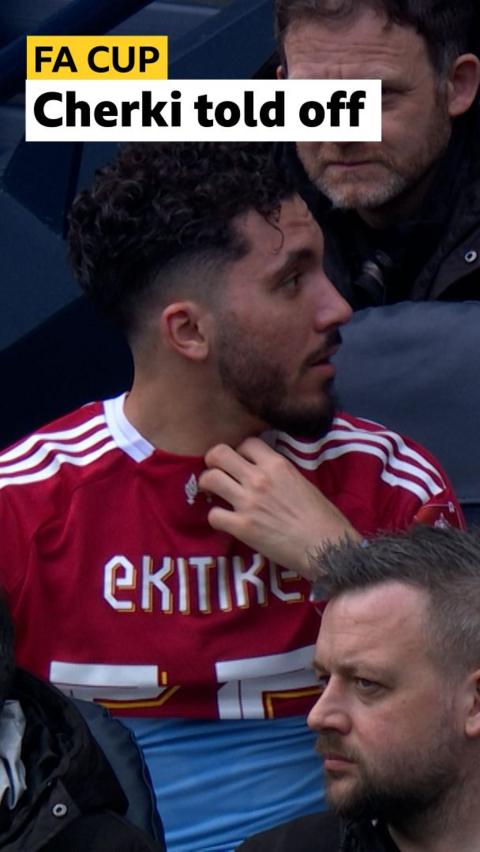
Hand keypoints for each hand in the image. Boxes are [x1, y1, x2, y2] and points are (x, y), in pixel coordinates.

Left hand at [199, 437, 359, 579]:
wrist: (326, 547)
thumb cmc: (323, 518)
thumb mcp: (303, 483)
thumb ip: (281, 474)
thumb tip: (267, 474)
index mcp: (278, 465)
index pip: (247, 443)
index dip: (241, 451)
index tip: (242, 462)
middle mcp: (259, 478)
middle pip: (219, 454)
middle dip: (213, 461)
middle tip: (217, 471)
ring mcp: (248, 502)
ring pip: (210, 479)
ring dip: (208, 486)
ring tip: (213, 494)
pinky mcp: (242, 527)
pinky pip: (213, 515)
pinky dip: (216, 518)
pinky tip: (225, 522)